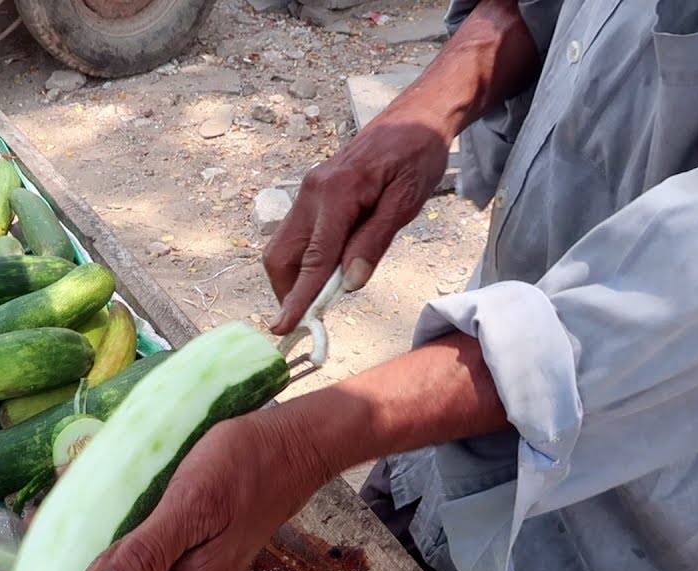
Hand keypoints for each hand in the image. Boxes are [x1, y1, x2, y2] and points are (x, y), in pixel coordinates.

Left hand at [71, 411, 328, 570]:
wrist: (294, 439)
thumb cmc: (245, 468)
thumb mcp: (190, 507)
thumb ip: (143, 556)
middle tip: (35, 543)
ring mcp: (185, 564)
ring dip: (89, 553)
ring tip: (52, 515)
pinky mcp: (184, 539)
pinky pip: (138, 547)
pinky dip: (111, 530)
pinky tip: (88, 498)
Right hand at [264, 112, 451, 333]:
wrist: (413, 117)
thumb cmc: (417, 155)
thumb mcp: (405, 202)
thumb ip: (374, 242)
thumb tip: (349, 285)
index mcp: (336, 194)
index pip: (313, 260)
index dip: (298, 298)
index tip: (283, 327)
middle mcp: (311, 193)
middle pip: (281, 256)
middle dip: (288, 291)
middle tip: (310, 316)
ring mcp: (306, 192)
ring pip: (283, 248)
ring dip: (295, 277)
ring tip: (322, 296)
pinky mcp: (311, 194)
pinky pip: (297, 236)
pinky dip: (304, 260)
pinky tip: (329, 269)